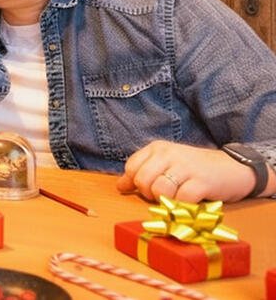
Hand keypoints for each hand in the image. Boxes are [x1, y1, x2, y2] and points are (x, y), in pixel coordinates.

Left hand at [117, 140, 261, 202]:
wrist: (234, 168)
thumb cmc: (196, 169)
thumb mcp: (167, 165)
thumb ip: (143, 172)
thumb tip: (119, 186)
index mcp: (157, 148)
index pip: (131, 167)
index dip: (136, 184)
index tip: (149, 189)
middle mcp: (169, 153)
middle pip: (142, 180)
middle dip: (150, 194)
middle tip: (166, 196)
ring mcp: (185, 166)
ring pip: (159, 190)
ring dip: (167, 201)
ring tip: (178, 199)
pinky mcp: (202, 181)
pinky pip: (181, 199)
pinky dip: (183, 206)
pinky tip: (190, 203)